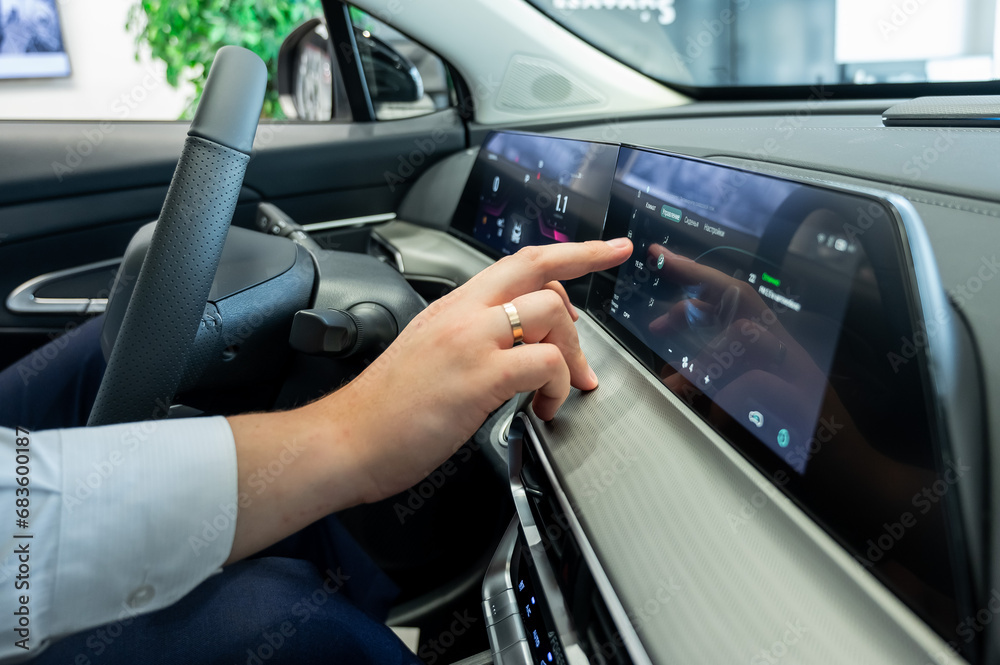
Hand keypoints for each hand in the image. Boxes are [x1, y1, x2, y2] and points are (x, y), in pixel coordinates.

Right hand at [225, 238, 630, 560]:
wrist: (345, 440)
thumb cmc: (382, 410)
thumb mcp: (424, 355)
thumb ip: (466, 342)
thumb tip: (509, 351)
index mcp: (452, 308)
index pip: (517, 264)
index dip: (567, 253)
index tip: (600, 249)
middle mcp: (462, 314)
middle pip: (538, 270)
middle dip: (587, 263)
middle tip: (615, 265)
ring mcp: (471, 341)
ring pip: (550, 314)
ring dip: (571, 353)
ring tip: (562, 388)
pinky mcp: (479, 376)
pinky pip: (544, 362)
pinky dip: (558, 386)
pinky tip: (544, 408)